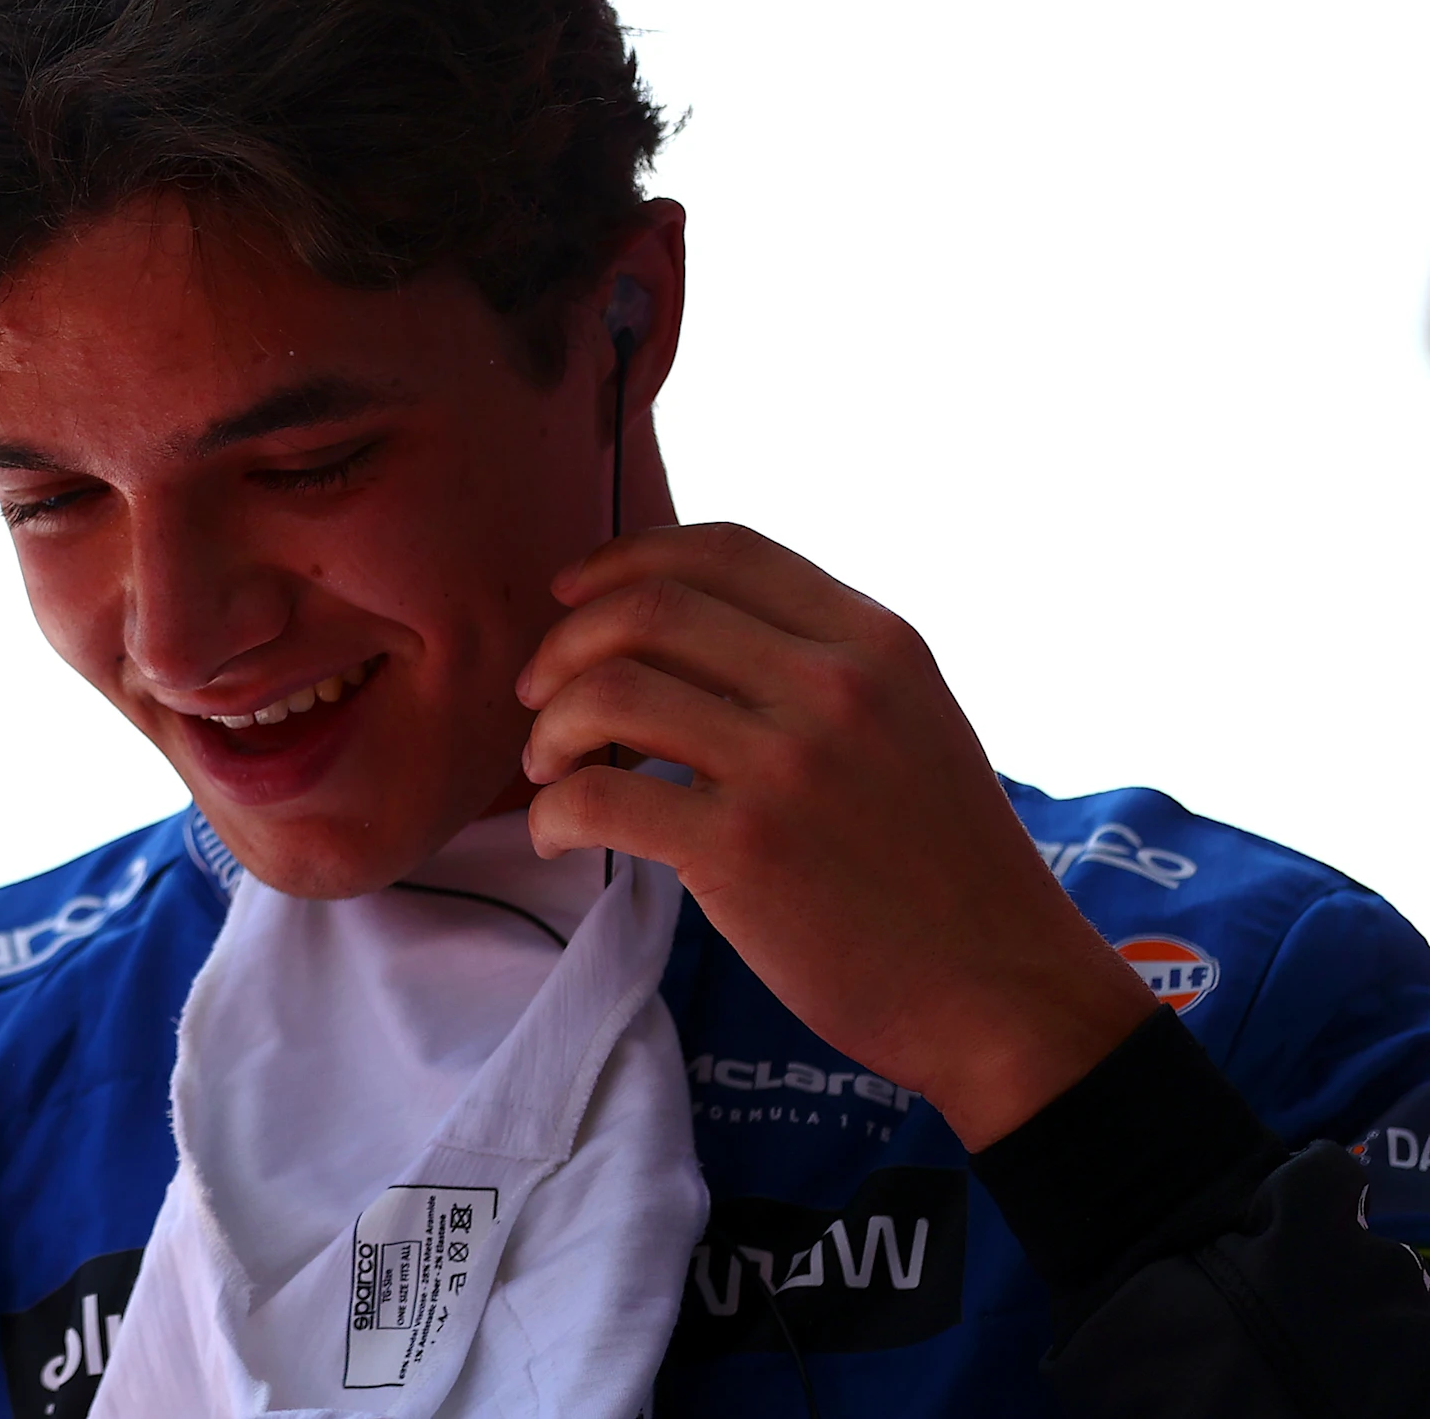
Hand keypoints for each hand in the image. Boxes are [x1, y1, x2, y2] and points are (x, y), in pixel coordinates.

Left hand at [517, 523, 1156, 1150]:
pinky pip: (598, 797)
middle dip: (565, 645)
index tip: (571, 593)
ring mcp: (788, 767)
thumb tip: (685, 633)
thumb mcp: (911, 724)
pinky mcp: (744, 852)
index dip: (624, 560)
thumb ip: (820, 669)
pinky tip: (558, 836)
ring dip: (550, 730)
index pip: (722, 549)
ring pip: (608, 692)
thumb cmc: (944, 869)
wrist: (1006, 995)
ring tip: (547, 772)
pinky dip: (552, 813)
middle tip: (538, 699)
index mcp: (875, 643)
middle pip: (647, 610)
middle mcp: (833, 687)